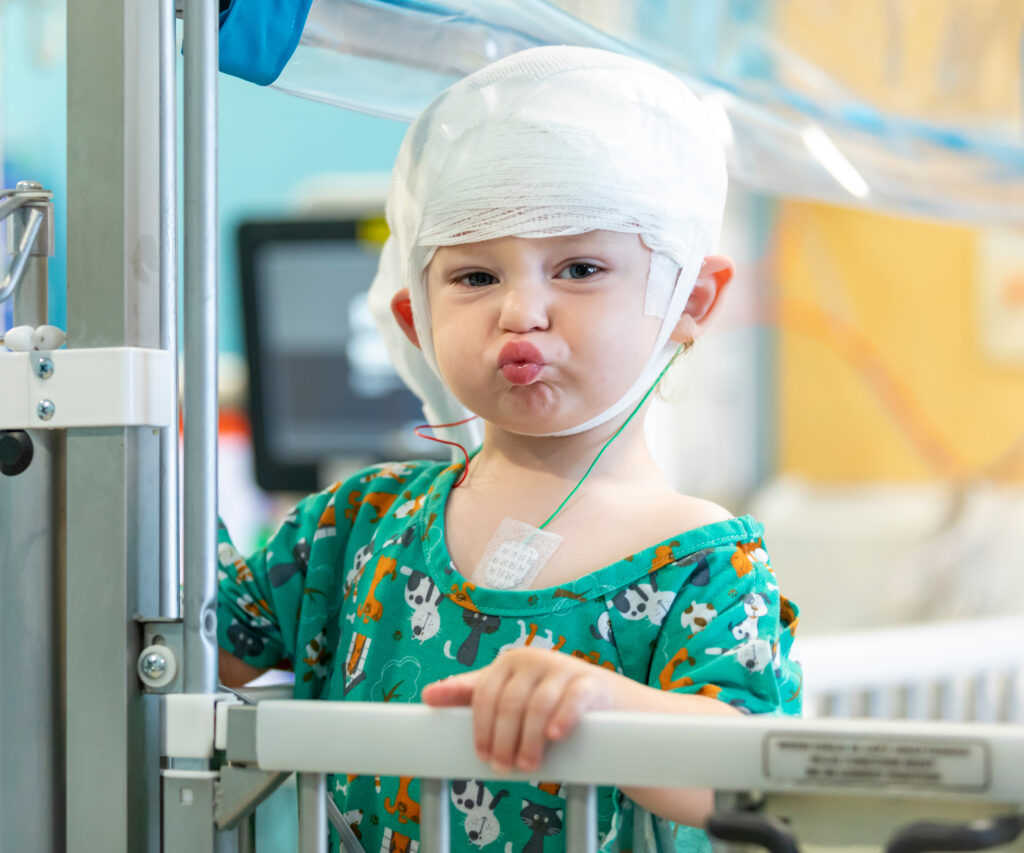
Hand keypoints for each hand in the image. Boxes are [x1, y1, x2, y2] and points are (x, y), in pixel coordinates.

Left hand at [420, 647, 626, 773]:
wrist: (600, 699)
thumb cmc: (544, 697)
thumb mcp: (505, 693)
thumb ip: (468, 694)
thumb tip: (427, 695)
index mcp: (508, 662)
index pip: (484, 694)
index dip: (481, 728)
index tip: (482, 755)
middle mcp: (533, 659)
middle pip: (509, 703)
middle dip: (503, 740)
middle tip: (505, 767)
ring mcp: (562, 668)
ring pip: (537, 705)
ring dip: (529, 740)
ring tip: (527, 765)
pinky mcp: (588, 682)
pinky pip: (572, 699)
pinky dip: (561, 719)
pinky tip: (554, 736)